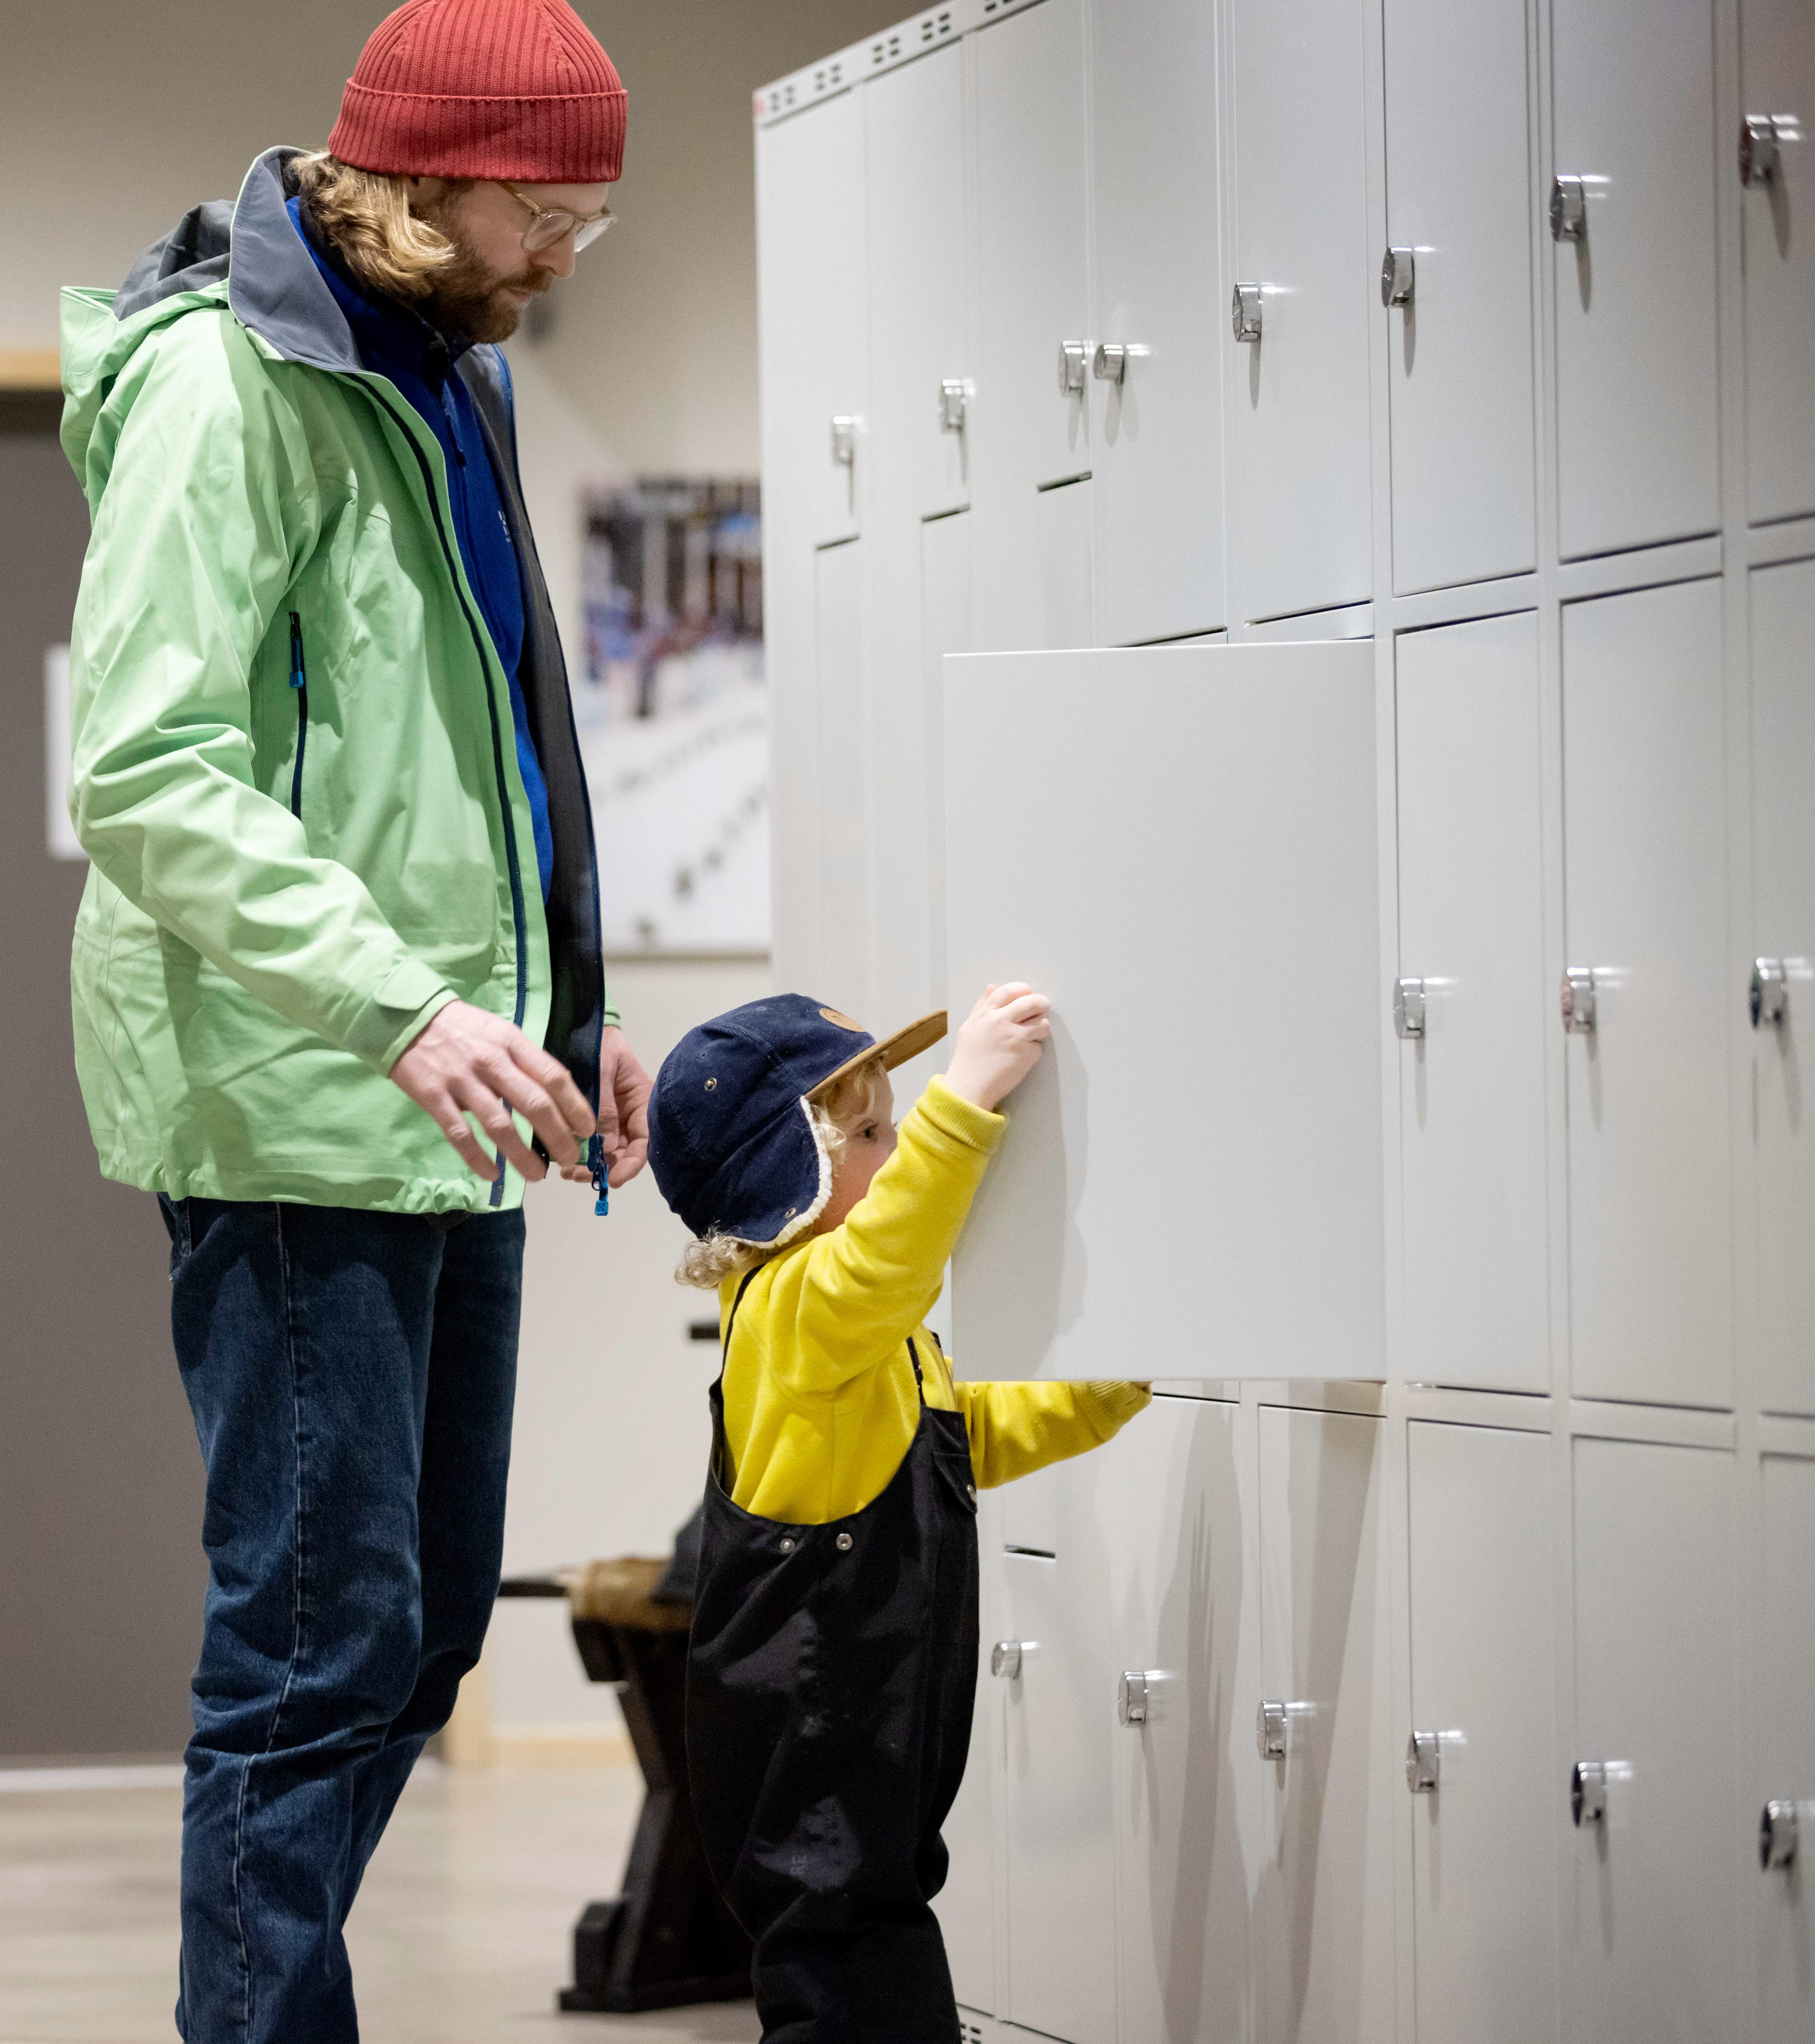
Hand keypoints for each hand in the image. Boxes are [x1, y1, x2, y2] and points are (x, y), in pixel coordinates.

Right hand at [391, 1000, 592, 1181]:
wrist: (408, 1017)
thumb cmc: (462, 1028)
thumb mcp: (500, 1033)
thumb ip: (525, 1061)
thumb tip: (554, 1098)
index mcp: (513, 1043)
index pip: (554, 1077)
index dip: (575, 1107)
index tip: (587, 1130)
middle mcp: (491, 1061)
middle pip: (534, 1104)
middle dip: (558, 1137)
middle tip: (570, 1159)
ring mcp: (462, 1080)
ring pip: (499, 1125)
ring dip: (522, 1156)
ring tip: (538, 1176)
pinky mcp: (433, 1096)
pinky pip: (460, 1134)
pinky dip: (477, 1158)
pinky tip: (492, 1175)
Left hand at [559, 1025, 651, 1188]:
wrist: (577, 1029)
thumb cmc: (598, 1044)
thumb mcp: (603, 1071)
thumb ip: (605, 1107)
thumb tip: (606, 1146)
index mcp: (643, 1101)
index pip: (645, 1140)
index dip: (632, 1163)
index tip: (614, 1178)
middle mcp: (629, 1116)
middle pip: (624, 1152)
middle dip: (605, 1168)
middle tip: (580, 1174)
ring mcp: (610, 1120)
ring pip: (606, 1153)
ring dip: (590, 1166)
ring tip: (569, 1171)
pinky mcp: (590, 1121)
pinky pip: (588, 1144)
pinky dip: (578, 1155)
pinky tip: (564, 1160)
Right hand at [945, 982, 1051, 1111]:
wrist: (969, 1086)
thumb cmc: (968, 1058)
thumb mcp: (970, 1026)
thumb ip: (982, 1005)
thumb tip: (993, 986)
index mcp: (986, 1013)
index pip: (1009, 991)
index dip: (1022, 990)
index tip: (1027, 994)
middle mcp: (1001, 1021)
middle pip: (1032, 1002)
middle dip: (1041, 1003)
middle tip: (1043, 1007)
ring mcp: (1015, 1037)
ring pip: (1042, 1024)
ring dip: (1041, 1028)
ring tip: (1033, 1036)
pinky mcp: (1026, 1054)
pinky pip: (1039, 1047)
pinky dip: (1033, 1051)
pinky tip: (1021, 1058)